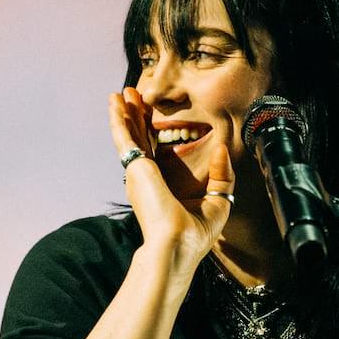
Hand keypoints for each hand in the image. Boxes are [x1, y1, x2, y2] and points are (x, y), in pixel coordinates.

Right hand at [107, 87, 232, 272]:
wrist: (178, 244)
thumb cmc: (195, 234)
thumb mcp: (218, 200)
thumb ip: (222, 175)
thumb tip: (222, 150)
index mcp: (162, 184)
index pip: (155, 150)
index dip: (152, 129)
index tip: (150, 112)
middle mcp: (147, 177)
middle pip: (140, 138)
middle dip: (136, 115)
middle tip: (132, 95)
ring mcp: (138, 172)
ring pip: (129, 134)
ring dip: (125, 112)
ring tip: (121, 93)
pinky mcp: (135, 167)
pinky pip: (124, 137)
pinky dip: (118, 119)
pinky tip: (115, 104)